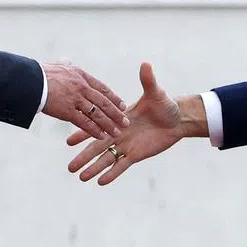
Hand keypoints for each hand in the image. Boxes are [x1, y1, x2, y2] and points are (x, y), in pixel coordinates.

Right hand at [42, 60, 129, 140]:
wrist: (30, 80)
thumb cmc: (40, 73)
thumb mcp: (58, 64)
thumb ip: (66, 65)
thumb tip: (67, 61)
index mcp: (81, 75)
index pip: (102, 88)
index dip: (113, 98)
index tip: (122, 105)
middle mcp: (82, 86)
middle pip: (104, 102)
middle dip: (116, 113)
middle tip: (126, 122)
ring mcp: (76, 99)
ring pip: (97, 114)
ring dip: (109, 124)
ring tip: (117, 133)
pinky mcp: (67, 111)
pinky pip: (84, 122)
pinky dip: (94, 130)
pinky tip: (102, 136)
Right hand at [66, 62, 183, 184]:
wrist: (178, 120)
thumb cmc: (165, 105)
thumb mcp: (155, 93)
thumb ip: (148, 80)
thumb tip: (145, 64)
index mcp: (119, 118)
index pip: (97, 125)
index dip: (82, 133)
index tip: (68, 142)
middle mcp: (119, 134)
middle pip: (97, 147)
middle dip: (83, 157)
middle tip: (69, 167)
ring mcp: (127, 146)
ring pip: (106, 159)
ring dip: (93, 168)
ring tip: (80, 176)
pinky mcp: (137, 155)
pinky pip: (121, 165)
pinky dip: (112, 173)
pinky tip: (100, 182)